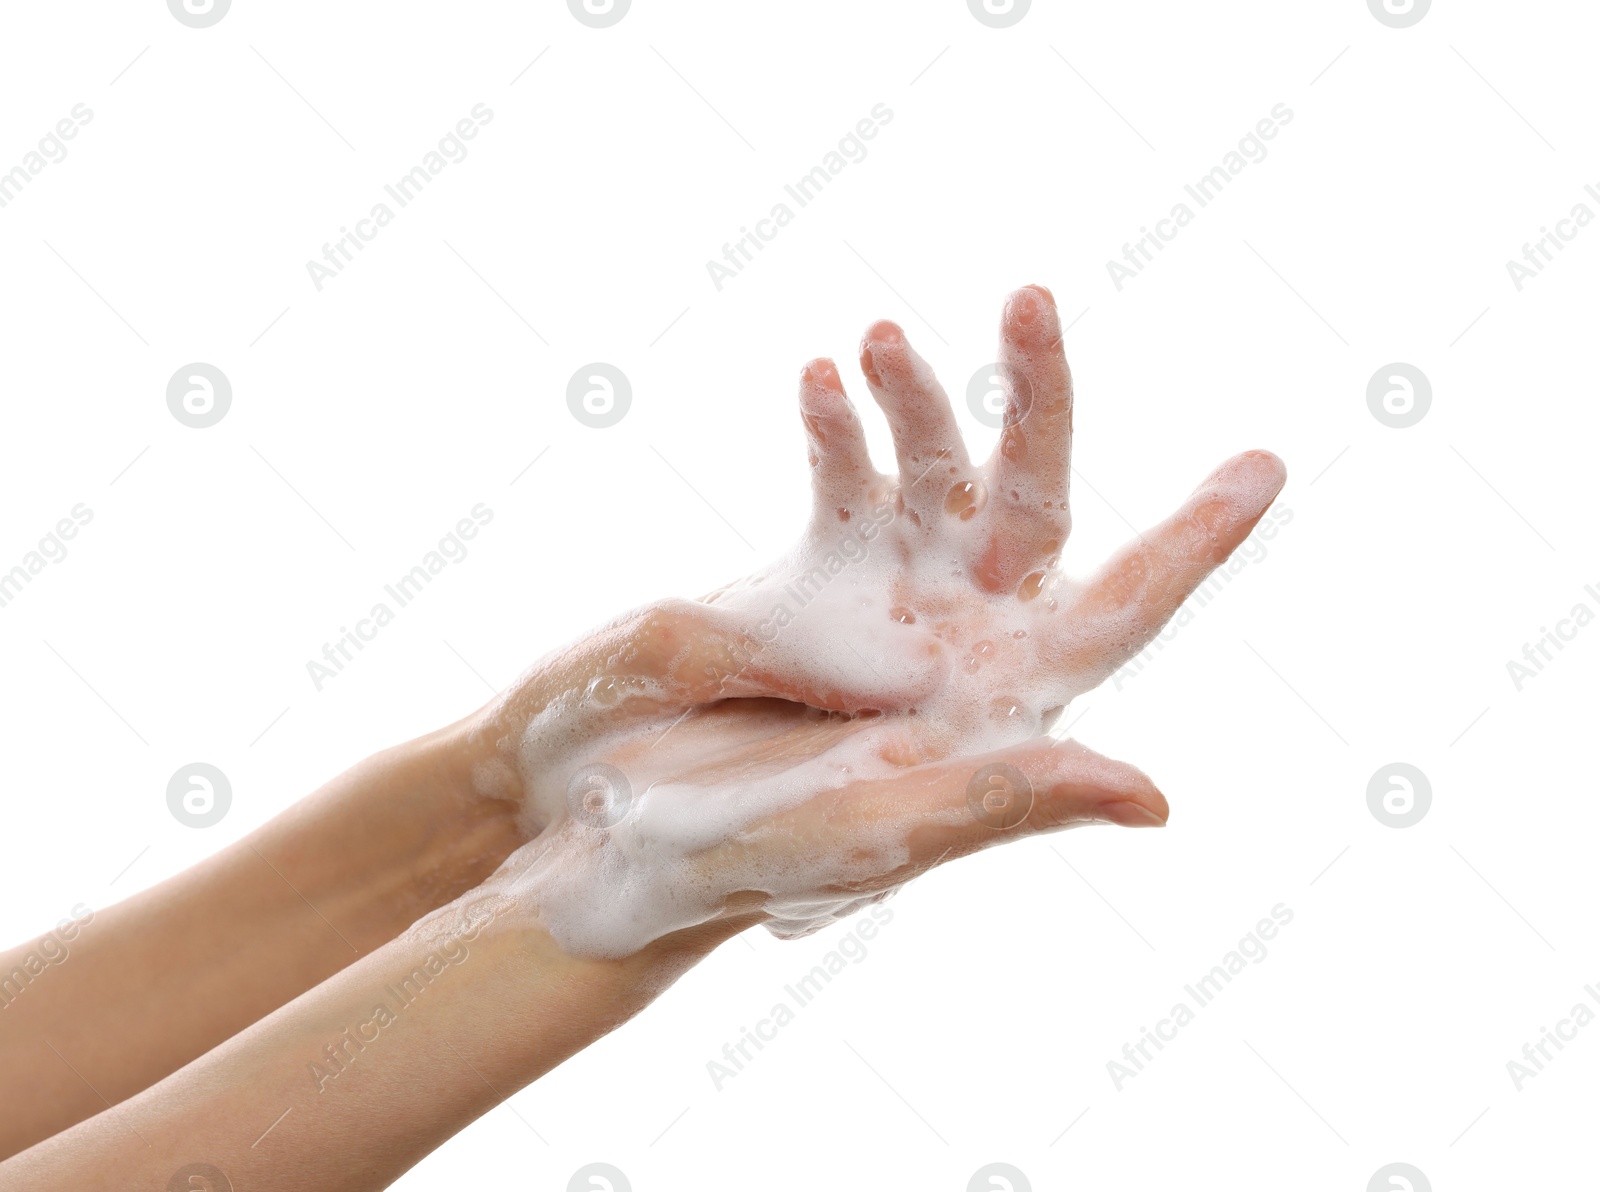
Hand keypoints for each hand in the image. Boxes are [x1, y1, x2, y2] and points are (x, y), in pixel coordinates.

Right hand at [459, 285, 1286, 957]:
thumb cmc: (742, 857)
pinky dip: (834, 428)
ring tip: (879, 338)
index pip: (1120, 613)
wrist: (614, 833)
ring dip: (914, 397)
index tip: (1263, 464)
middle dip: (1039, 401)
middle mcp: (957, 642)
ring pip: (934, 474)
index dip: (1191, 544)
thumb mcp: (878, 836)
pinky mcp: (803, 582)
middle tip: (1028, 303)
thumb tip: (1155, 796)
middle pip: (1032, 505)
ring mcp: (882, 604)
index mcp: (998, 706)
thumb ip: (1008, 803)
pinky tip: (818, 377)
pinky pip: (842, 483)